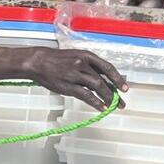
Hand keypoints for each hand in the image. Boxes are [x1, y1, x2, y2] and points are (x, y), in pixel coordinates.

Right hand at [0, 47, 127, 111]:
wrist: (38, 61)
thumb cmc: (56, 60)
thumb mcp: (76, 57)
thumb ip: (89, 66)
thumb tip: (103, 79)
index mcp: (86, 56)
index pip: (107, 68)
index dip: (118, 79)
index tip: (125, 88)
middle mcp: (83, 64)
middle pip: (104, 80)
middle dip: (115, 93)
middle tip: (121, 102)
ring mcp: (76, 75)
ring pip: (97, 88)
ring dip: (108, 99)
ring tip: (114, 107)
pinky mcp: (69, 86)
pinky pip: (86, 96)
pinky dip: (96, 103)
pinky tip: (102, 108)